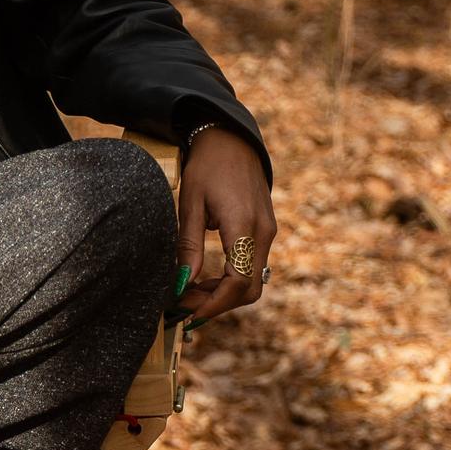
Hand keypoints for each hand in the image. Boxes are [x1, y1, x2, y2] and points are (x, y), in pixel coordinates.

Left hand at [174, 125, 275, 324]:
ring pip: (253, 281)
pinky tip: (206, 278)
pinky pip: (253, 266)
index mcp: (244, 225)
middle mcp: (262, 232)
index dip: (212, 303)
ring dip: (224, 293)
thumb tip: (183, 283)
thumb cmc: (207, 165)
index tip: (187, 312)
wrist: (232, 137)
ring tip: (190, 292)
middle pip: (249, 289)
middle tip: (185, 304)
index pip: (237, 282)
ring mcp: (267, 232)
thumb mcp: (190, 203)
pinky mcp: (265, 230)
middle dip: (218, 304)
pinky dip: (232, 279)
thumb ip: (189, 245)